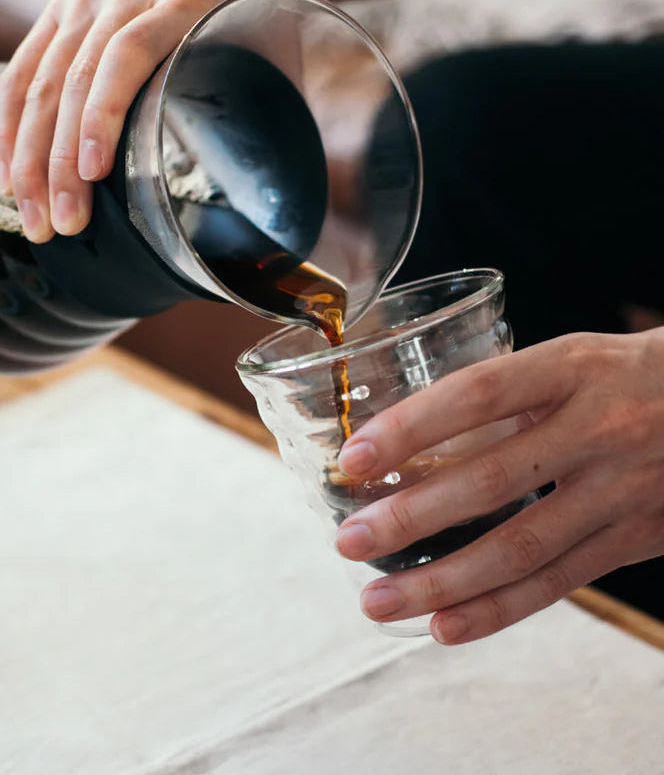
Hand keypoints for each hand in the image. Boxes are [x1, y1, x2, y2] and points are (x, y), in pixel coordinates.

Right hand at [0, 0, 290, 241]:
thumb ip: (256, 116)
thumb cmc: (257, 21)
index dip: (104, 115)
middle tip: (58, 226)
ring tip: (32, 218)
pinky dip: (9, 127)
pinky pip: (22, 72)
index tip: (93, 174)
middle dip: (59, 162)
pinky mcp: (60, 9)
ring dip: (28, 158)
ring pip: (40, 82)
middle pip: (75, 79)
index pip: (129, 56)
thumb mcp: (268, 59)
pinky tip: (6, 173)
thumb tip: (260, 213)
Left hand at [333, 329, 663, 643]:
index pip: (478, 395)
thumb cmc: (622, 376)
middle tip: (350, 542)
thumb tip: (404, 436)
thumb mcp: (568, 359)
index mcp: (570, 368)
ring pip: (521, 548)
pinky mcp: (636, 539)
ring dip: (441, 582)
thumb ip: (501, 393)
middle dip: (411, 518)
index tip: (354, 458)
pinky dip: (497, 610)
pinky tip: (444, 626)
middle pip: (492, 480)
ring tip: (378, 600)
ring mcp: (622, 489)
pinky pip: (558, 582)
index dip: (411, 427)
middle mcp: (598, 428)